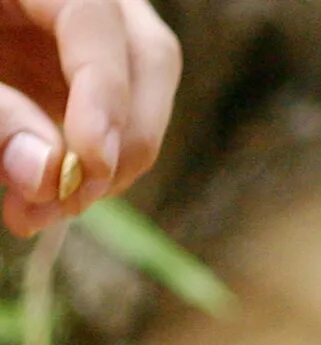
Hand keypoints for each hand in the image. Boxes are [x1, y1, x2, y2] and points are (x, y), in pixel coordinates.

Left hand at [0, 0, 179, 234]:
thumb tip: (45, 174)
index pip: (95, 19)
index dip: (104, 93)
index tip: (90, 164)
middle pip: (144, 57)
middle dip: (120, 139)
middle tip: (72, 199)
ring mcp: (80, 31)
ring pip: (139, 94)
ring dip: (104, 164)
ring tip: (39, 211)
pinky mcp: (72, 69)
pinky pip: (108, 119)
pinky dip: (80, 164)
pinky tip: (38, 198)